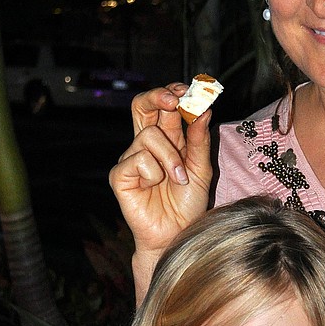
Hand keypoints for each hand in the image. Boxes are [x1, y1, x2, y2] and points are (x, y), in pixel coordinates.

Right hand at [110, 83, 213, 256]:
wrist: (177, 235)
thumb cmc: (187, 205)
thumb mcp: (201, 169)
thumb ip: (199, 140)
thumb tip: (204, 109)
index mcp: (166, 140)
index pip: (163, 106)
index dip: (173, 93)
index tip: (191, 90)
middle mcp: (146, 146)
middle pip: (141, 106)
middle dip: (158, 96)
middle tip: (175, 99)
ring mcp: (131, 159)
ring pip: (148, 136)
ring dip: (170, 157)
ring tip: (178, 180)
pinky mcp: (120, 176)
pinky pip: (138, 160)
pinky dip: (154, 173)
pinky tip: (155, 188)